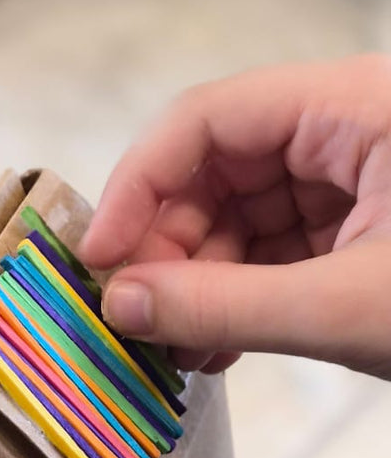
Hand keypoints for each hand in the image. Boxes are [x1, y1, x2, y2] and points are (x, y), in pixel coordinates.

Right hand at [80, 54, 390, 379]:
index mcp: (354, 107)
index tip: (99, 258)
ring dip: (196, 287)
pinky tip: (211, 348)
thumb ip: (230, 307)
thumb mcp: (347, 307)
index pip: (210, 117)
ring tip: (176, 350)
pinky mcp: (359, 230)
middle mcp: (347, 130)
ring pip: (239, 219)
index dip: (141, 186)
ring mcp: (354, 181)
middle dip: (168, 251)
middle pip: (218, 171)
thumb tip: (121, 306)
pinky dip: (237, 301)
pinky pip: (274, 254)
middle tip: (137, 320)